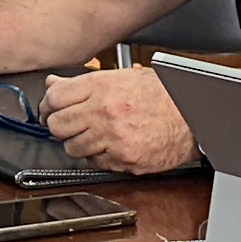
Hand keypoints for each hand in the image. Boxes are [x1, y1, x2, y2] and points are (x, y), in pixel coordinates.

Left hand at [42, 64, 194, 174]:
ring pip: (71, 148)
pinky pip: (93, 163)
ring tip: (92, 135)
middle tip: (67, 125)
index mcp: (102, 87)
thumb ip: (84, 83)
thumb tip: (54, 84)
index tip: (49, 110)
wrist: (192, 116)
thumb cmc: (161, 95)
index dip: (47, 106)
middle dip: (58, 126)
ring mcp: (113, 138)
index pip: (54, 98)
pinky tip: (108, 145)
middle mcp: (105, 112)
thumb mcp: (122, 77)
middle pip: (57, 125)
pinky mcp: (123, 159)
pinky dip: (96, 157)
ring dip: (77, 143)